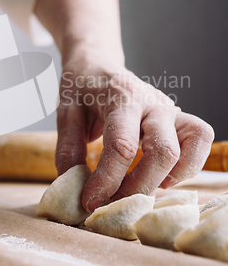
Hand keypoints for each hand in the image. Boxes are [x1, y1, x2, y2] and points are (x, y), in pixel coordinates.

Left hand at [34, 0, 213, 211]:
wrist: (97, 63)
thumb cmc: (81, 87)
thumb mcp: (64, 112)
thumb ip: (68, 149)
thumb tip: (75, 188)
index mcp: (120, 96)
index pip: (121, 145)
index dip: (106, 180)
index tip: (89, 201)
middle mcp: (152, 101)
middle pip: (162, 151)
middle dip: (137, 187)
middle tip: (111, 202)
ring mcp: (169, 109)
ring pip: (189, 147)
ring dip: (166, 178)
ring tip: (139, 188)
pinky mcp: (177, 118)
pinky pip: (199, 141)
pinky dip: (187, 166)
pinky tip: (160, 176)